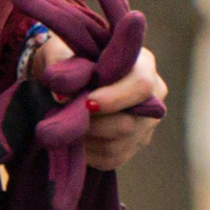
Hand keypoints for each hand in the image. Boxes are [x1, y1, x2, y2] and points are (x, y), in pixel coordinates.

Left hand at [25, 28, 164, 171]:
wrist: (65, 80)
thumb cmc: (65, 60)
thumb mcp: (57, 51)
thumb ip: (60, 66)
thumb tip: (64, 96)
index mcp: (142, 65)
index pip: (140, 86)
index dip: (114, 98)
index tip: (86, 103)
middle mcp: (152, 98)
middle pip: (129, 123)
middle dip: (92, 123)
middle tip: (67, 115)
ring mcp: (146, 125)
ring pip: (118, 144)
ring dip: (86, 137)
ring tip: (67, 123)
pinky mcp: (133, 146)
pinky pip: (111, 158)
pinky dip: (87, 151)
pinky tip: (74, 135)